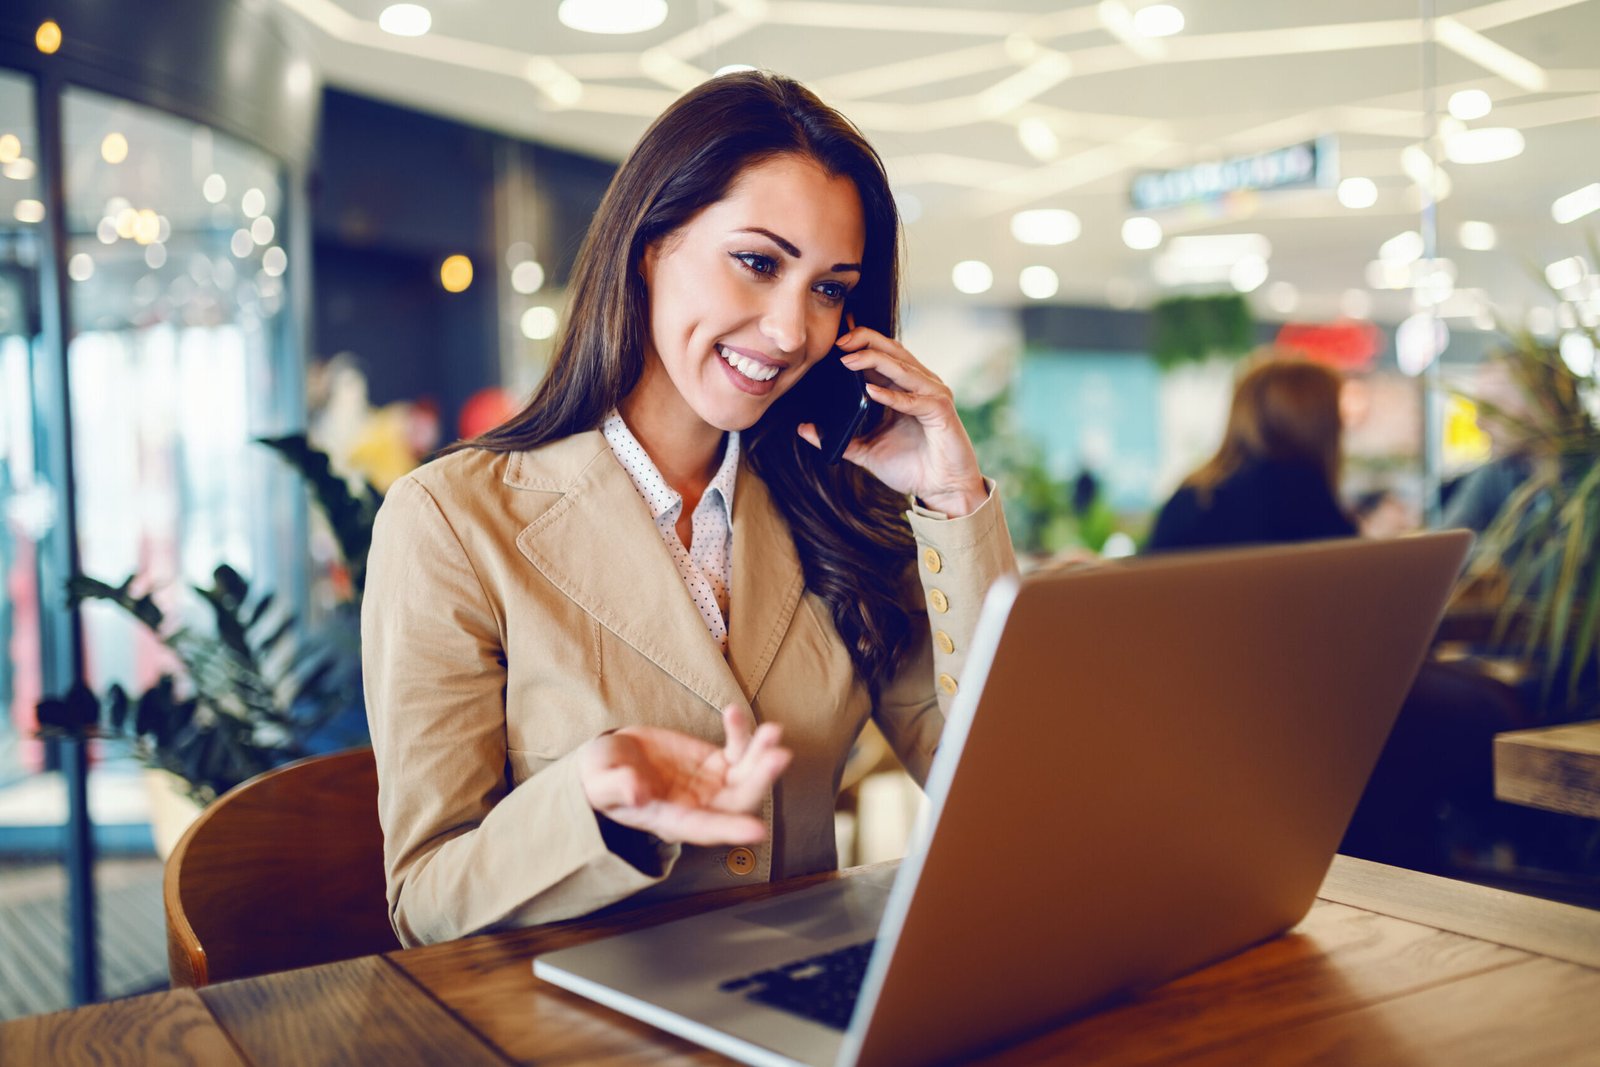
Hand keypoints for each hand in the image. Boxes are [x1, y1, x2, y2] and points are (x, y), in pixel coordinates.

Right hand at [577, 705, 791, 845]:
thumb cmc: (602, 778)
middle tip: (778, 755)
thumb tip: (637, 794)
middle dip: (760, 780)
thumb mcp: (602, 782)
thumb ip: (619, 788)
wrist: (611, 761)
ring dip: (761, 753)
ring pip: (747, 774)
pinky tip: (732, 711)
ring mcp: (712, 784)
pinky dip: (740, 731)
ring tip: (772, 730)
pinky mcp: (716, 762)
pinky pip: (738, 748)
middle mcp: (700, 807)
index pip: (705, 828)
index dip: (730, 830)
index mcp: (673, 820)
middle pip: (739, 799)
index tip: (758, 831)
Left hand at [797, 325, 986, 516]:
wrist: (943, 491)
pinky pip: (914, 399)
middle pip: (893, 351)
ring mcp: (933, 395)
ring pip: (902, 368)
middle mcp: (920, 385)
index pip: (881, 354)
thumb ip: (841, 439)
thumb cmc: (912, 468)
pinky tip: (871, 392)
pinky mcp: (941, 411)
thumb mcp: (868, 451)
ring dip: (874, 361)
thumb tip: (804, 429)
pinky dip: (892, 395)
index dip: (859, 343)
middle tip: (838, 341)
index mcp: (904, 388)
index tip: (832, 341)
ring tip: (848, 360)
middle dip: (865, 341)